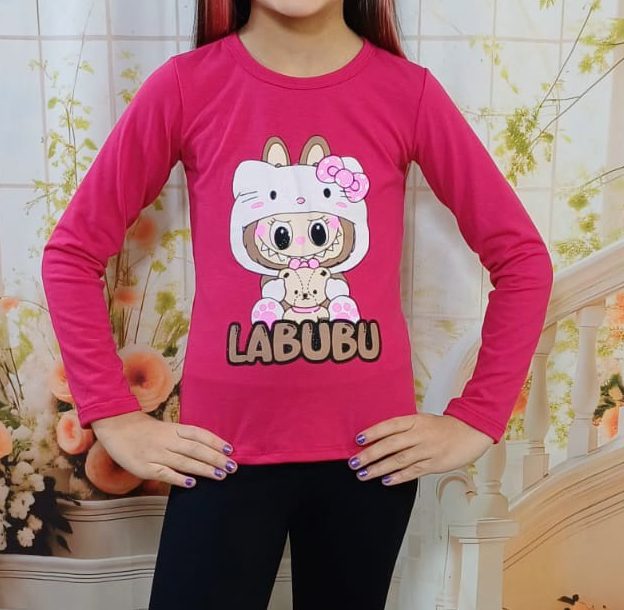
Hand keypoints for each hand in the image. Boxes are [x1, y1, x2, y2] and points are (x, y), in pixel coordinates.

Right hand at [91, 410, 237, 487]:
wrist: (116, 427)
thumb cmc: (145, 430)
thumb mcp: (167, 428)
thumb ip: (184, 437)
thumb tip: (208, 449)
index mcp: (174, 428)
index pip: (199, 434)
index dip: (215, 442)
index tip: (230, 450)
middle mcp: (167, 440)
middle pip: (195, 449)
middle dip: (215, 458)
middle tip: (232, 467)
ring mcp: (156, 454)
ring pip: (184, 461)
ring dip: (204, 469)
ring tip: (220, 475)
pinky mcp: (144, 467)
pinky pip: (164, 473)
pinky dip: (178, 478)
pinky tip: (192, 484)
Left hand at [347, 413, 493, 484]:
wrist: (470, 431)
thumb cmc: (443, 427)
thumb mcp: (422, 420)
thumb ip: (404, 428)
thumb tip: (379, 438)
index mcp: (415, 420)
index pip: (390, 425)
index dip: (373, 432)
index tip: (358, 440)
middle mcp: (420, 434)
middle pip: (391, 444)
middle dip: (370, 454)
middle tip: (354, 462)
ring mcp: (427, 450)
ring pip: (399, 460)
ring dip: (379, 468)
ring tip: (364, 474)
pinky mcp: (435, 464)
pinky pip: (414, 471)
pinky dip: (398, 477)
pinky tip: (386, 481)